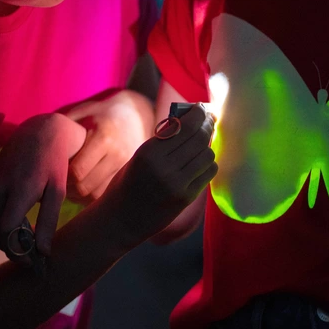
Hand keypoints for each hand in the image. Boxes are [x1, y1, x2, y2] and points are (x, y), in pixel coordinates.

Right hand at [0, 113, 86, 255]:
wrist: (38, 133)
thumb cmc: (53, 163)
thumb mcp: (57, 191)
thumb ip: (48, 222)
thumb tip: (43, 253)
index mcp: (19, 189)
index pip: (6, 230)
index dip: (16, 251)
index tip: (31, 261)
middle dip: (13, 249)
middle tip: (33, 253)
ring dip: (4, 239)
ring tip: (27, 236)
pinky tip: (17, 224)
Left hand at [63, 89, 154, 201]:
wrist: (137, 114)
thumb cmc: (103, 112)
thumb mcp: (84, 112)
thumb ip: (65, 127)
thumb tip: (40, 142)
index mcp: (104, 138)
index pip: (78, 170)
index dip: (61, 176)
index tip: (52, 172)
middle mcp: (117, 155)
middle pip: (86, 187)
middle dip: (67, 189)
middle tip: (55, 184)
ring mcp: (124, 167)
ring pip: (95, 195)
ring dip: (78, 196)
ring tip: (66, 188)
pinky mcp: (127, 175)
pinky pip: (105, 195)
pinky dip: (89, 197)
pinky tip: (80, 189)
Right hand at [98, 105, 216, 248]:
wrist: (119, 220)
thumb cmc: (127, 184)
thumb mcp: (138, 156)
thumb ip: (162, 140)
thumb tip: (189, 119)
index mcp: (148, 152)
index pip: (184, 125)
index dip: (198, 113)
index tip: (201, 108)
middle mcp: (163, 167)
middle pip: (199, 137)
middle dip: (207, 125)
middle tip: (208, 121)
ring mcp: (176, 184)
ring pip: (207, 155)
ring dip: (207, 146)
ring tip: (202, 144)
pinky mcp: (185, 198)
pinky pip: (208, 173)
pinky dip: (208, 164)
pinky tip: (201, 163)